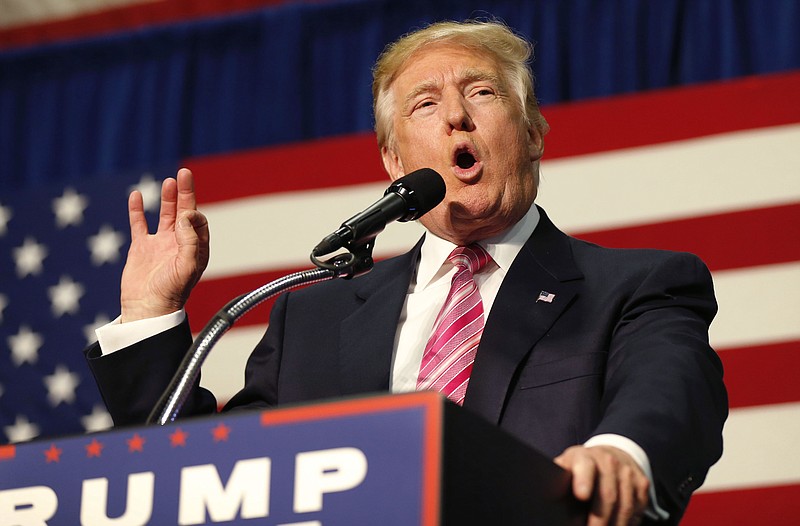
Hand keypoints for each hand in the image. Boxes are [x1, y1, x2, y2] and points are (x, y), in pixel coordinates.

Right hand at [120, 168, 209, 321]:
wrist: (147, 309)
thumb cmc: (171, 292)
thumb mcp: (187, 265)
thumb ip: (190, 239)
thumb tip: (187, 215)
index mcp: (195, 248)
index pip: (197, 221)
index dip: (193, 212)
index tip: (184, 216)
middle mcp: (179, 243)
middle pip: (184, 211)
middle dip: (185, 192)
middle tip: (184, 172)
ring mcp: (160, 244)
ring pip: (165, 215)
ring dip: (167, 198)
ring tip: (170, 181)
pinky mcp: (141, 248)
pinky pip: (139, 224)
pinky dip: (137, 210)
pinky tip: (136, 196)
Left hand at [554, 445, 649, 525]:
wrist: (613, 453)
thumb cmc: (582, 466)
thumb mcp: (567, 466)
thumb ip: (558, 480)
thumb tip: (545, 496)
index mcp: (584, 457)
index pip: (585, 466)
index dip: (583, 480)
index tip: (581, 495)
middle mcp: (609, 462)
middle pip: (607, 495)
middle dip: (598, 520)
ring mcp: (627, 473)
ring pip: (624, 506)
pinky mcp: (642, 484)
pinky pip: (637, 510)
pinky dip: (627, 524)